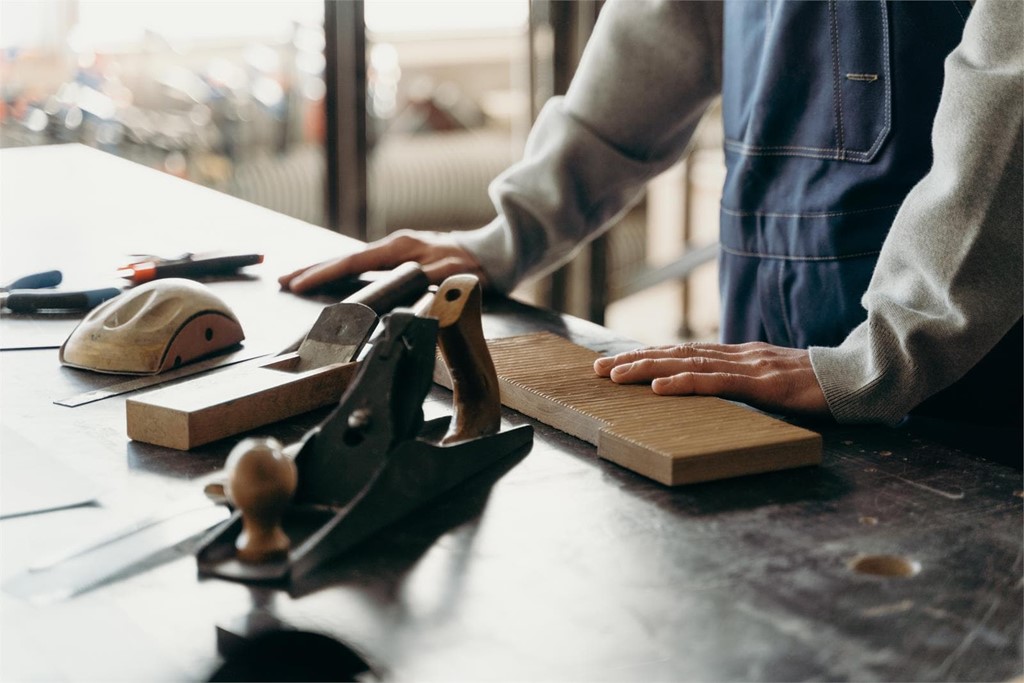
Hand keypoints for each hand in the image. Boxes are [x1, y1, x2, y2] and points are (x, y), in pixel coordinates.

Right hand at [279, 230, 484, 293]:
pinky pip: (364, 266)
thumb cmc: (473, 266)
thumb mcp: (451, 275)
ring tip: (296, 279)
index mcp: (399, 248)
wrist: (493, 255)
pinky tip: (333, 280)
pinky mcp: (402, 259)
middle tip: (282, 280)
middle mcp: (394, 246)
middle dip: (312, 269)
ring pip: (352, 262)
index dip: (323, 274)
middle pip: (344, 259)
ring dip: (324, 271)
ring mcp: (397, 251)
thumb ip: (425, 282)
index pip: (352, 262)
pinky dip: (343, 273)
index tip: (296, 283)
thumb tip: (403, 289)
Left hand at [593, 341, 829, 416]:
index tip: (615, 363)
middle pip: (676, 353)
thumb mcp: (775, 383)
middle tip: (597, 370)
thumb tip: (717, 392)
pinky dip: (684, 383)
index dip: (648, 356)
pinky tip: (659, 388)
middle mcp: (739, 354)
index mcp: (739, 355)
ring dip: (647, 369)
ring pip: (687, 364)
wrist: (864, 378)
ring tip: (615, 376)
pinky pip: (717, 382)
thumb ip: (746, 383)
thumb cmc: (821, 385)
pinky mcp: (764, 383)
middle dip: (633, 360)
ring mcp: (750, 366)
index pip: (684, 352)